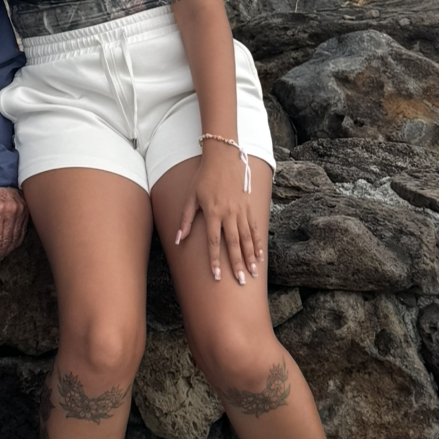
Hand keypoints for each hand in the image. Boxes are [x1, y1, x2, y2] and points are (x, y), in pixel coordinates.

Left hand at [173, 143, 263, 281]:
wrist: (223, 157)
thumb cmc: (204, 177)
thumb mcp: (190, 196)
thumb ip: (185, 219)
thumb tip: (178, 239)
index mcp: (213, 212)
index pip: (214, 242)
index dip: (215, 261)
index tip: (217, 277)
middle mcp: (229, 213)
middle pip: (234, 244)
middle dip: (237, 264)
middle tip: (241, 281)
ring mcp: (241, 210)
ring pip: (247, 238)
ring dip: (250, 257)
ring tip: (252, 273)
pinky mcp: (249, 206)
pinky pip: (255, 228)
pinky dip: (258, 243)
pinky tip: (260, 256)